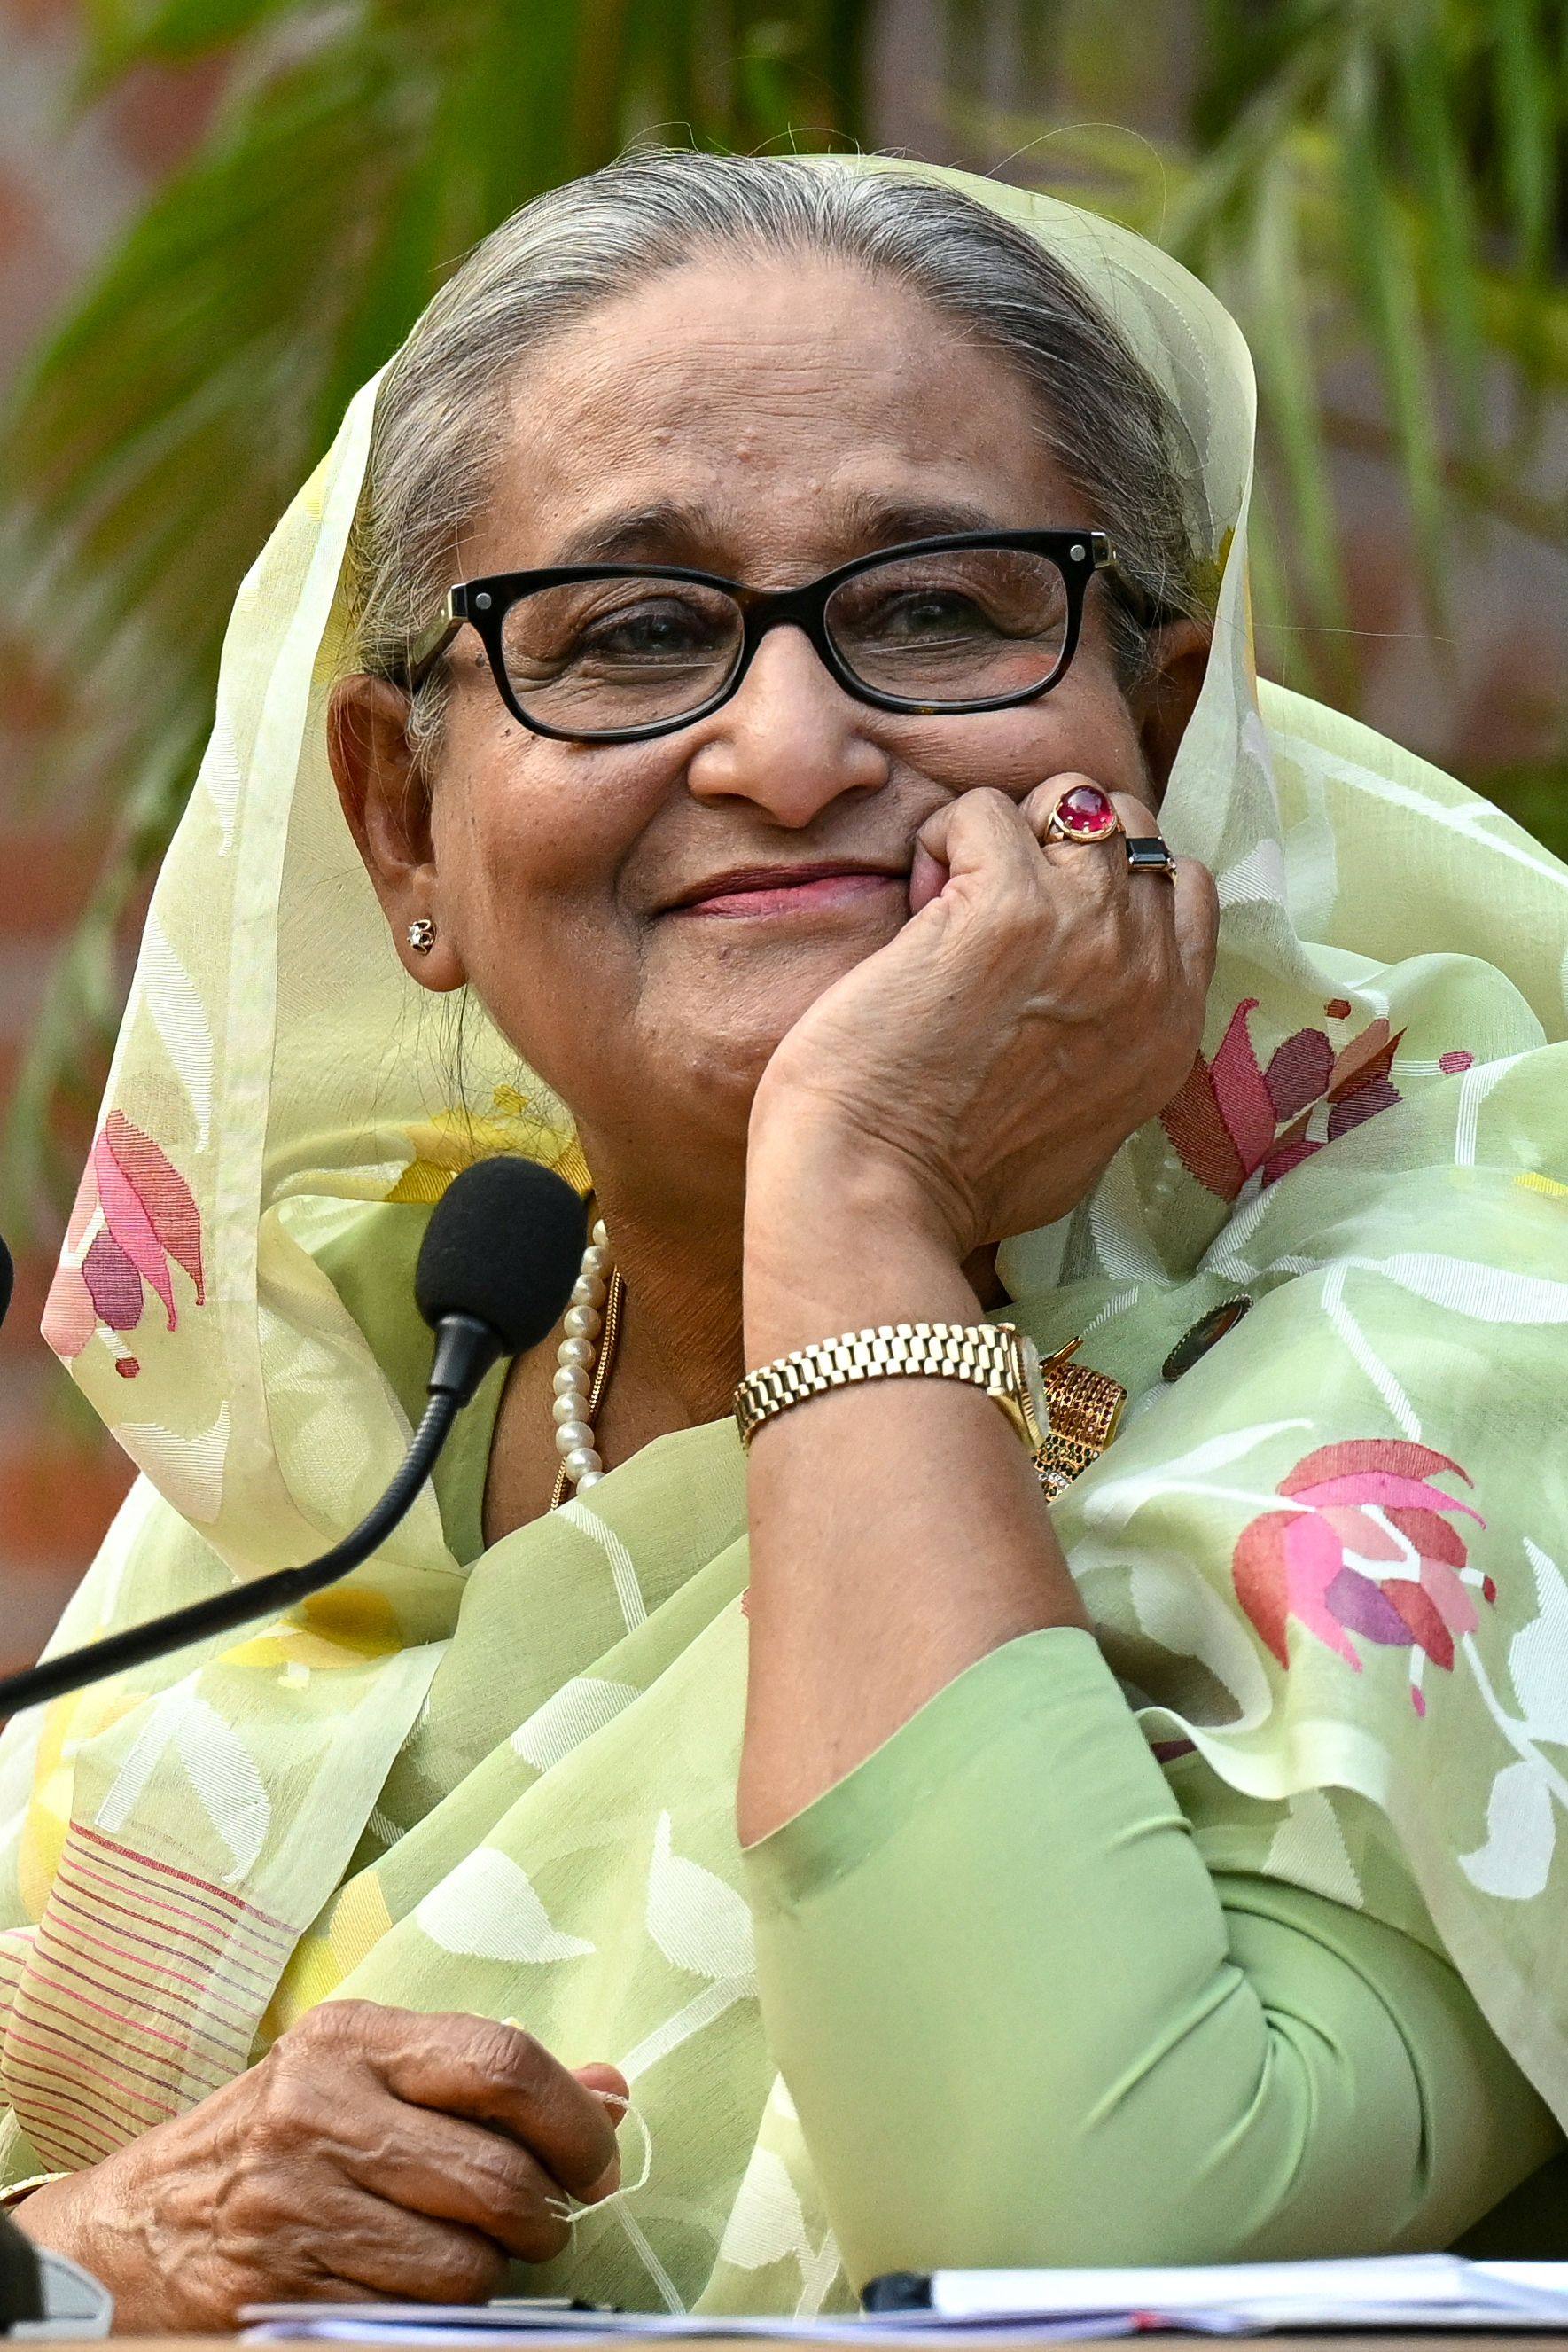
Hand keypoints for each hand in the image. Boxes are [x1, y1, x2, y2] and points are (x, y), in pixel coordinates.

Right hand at [15, 2001, 626, 2330]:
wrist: (127, 2234)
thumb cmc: (272, 2143)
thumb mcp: (364, 2078)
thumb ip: (486, 2080)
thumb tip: (614, 2090)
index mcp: (351, 2038)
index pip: (502, 2062)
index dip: (573, 2121)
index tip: (596, 2161)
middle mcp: (319, 2111)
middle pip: (498, 2177)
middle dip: (544, 2216)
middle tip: (539, 2223)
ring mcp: (294, 2208)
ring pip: (466, 2266)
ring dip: (491, 2276)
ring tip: (466, 2255)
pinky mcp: (281, 2296)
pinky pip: (411, 2321)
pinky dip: (434, 2317)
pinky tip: (408, 2290)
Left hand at [750, 779, 1216, 1260]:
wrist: (882, 1198)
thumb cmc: (952, 1185)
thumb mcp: (1084, 1133)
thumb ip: (1109, 1057)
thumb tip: (1081, 1018)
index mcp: (1171, 1027)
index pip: (1185, 889)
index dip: (1110, 878)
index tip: (1043, 916)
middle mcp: (1146, 972)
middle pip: (1131, 829)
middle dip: (1056, 842)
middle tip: (985, 906)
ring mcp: (1085, 930)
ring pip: (1071, 800)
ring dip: (1003, 831)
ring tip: (947, 901)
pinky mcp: (1004, 908)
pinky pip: (981, 812)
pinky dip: (940, 842)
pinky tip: (913, 911)